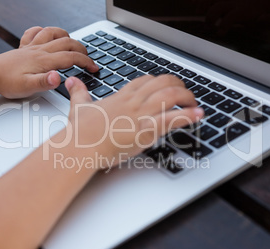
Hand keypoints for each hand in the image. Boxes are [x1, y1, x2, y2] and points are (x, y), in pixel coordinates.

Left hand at [0, 27, 98, 97]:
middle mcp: (39, 50)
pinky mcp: (24, 47)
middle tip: (89, 59)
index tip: (94, 68)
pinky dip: (45, 31)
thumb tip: (59, 77)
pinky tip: (47, 35)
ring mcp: (32, 47)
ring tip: (74, 44)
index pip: (71, 58)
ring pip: (54, 33)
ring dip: (67, 36)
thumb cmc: (6, 83)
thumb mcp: (27, 88)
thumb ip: (44, 82)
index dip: (86, 62)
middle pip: (67, 42)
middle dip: (82, 49)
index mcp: (44, 61)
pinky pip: (36, 32)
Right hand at [58, 75, 203, 168]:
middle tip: (185, 94)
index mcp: (121, 97)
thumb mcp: (78, 107)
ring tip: (195, 104)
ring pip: (170, 96)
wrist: (81, 146)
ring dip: (187, 98)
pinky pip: (172, 118)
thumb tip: (71, 81)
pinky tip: (198, 115)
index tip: (166, 87)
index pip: (145, 81)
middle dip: (178, 86)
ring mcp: (141, 114)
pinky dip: (188, 116)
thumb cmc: (80, 131)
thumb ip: (79, 93)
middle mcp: (134, 102)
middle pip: (162, 83)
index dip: (159, 81)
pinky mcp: (146, 130)